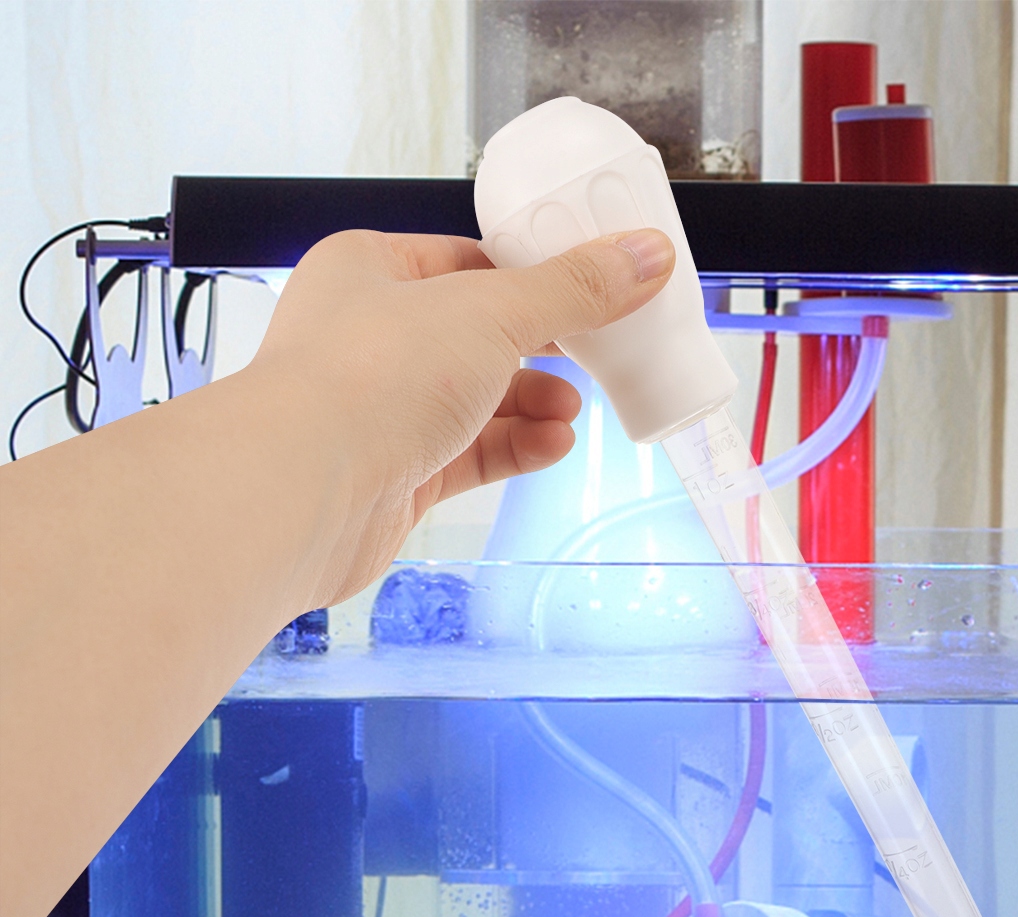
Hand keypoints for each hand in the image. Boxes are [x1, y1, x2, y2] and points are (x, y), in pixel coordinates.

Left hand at [249, 226, 674, 607]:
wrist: (303, 491)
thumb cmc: (364, 381)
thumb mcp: (491, 312)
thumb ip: (573, 289)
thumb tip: (644, 255)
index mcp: (370, 269)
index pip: (464, 260)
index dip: (529, 274)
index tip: (587, 288)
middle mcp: (369, 337)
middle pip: (476, 335)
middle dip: (538, 351)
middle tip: (590, 355)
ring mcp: (382, 410)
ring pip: (475, 400)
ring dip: (532, 405)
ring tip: (572, 409)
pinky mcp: (397, 475)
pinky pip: (469, 454)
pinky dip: (515, 449)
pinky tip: (553, 445)